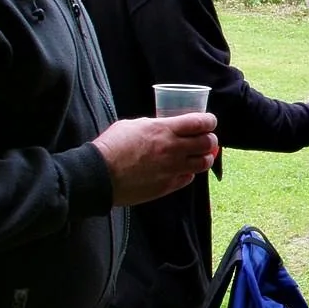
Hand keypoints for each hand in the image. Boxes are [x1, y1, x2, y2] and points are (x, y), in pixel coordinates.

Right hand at [92, 113, 218, 206]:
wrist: (98, 174)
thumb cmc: (111, 146)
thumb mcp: (133, 125)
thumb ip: (155, 125)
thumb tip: (166, 126)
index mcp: (164, 130)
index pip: (200, 123)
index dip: (209, 121)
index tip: (209, 122)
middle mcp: (172, 149)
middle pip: (207, 143)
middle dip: (210, 139)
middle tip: (205, 140)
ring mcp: (172, 169)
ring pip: (203, 163)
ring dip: (204, 158)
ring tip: (198, 156)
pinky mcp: (167, 186)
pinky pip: (188, 178)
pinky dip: (189, 173)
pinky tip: (181, 170)